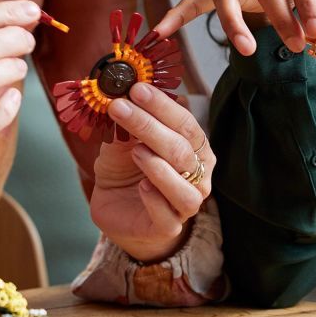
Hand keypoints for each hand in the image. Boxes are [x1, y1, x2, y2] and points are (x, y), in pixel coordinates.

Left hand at [88, 82, 213, 262]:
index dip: (161, 105)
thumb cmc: (127, 169)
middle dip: (150, 126)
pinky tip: (141, 186)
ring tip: (135, 150)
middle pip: (182, 149)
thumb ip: (128, 124)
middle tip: (121, 106)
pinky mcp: (169, 227)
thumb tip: (122, 94)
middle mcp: (198, 174)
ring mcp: (186, 203)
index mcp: (194, 147)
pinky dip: (155, 198)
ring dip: (158, 165)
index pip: (184, 123)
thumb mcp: (124, 141)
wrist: (117, 209)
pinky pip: (167, 215)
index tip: (136, 89)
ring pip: (183, 186)